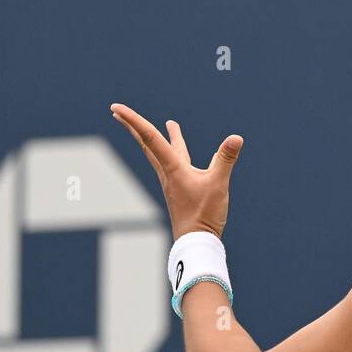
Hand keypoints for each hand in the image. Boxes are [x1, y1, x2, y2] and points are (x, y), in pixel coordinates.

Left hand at [110, 103, 242, 240]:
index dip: (134, 120)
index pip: (151, 137)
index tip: (116, 107)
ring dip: (157, 137)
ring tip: (169, 124)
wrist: (195, 243)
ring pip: (161, 153)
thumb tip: (236, 137)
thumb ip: (225, 159)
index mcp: (173, 168)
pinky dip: (175, 152)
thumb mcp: (218, 184)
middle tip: (118, 113)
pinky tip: (185, 155)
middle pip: (147, 144)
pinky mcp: (180, 190)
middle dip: (134, 127)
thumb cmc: (204, 215)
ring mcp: (173, 182)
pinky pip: (174, 164)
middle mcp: (168, 172)